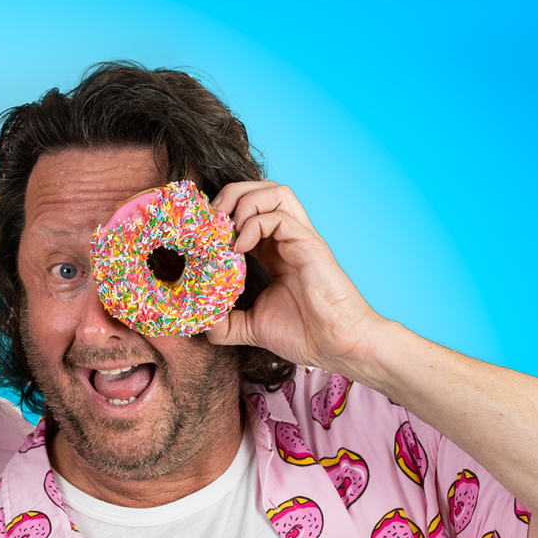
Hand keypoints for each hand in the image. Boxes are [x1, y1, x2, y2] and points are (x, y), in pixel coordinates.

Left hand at [203, 181, 384, 372]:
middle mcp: (287, 239)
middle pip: (261, 191)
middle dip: (230, 195)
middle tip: (210, 220)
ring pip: (274, 192)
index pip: (247, 213)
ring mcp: (300, 239)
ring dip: (244, 201)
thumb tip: (200, 321)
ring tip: (227, 228)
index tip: (201, 234)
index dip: (222, 215)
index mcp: (274, 252)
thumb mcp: (251, 327)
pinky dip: (254, 223)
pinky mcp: (309, 245)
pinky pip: (280, 216)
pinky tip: (240, 247)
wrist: (337, 346)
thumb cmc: (304, 335)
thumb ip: (225, 323)